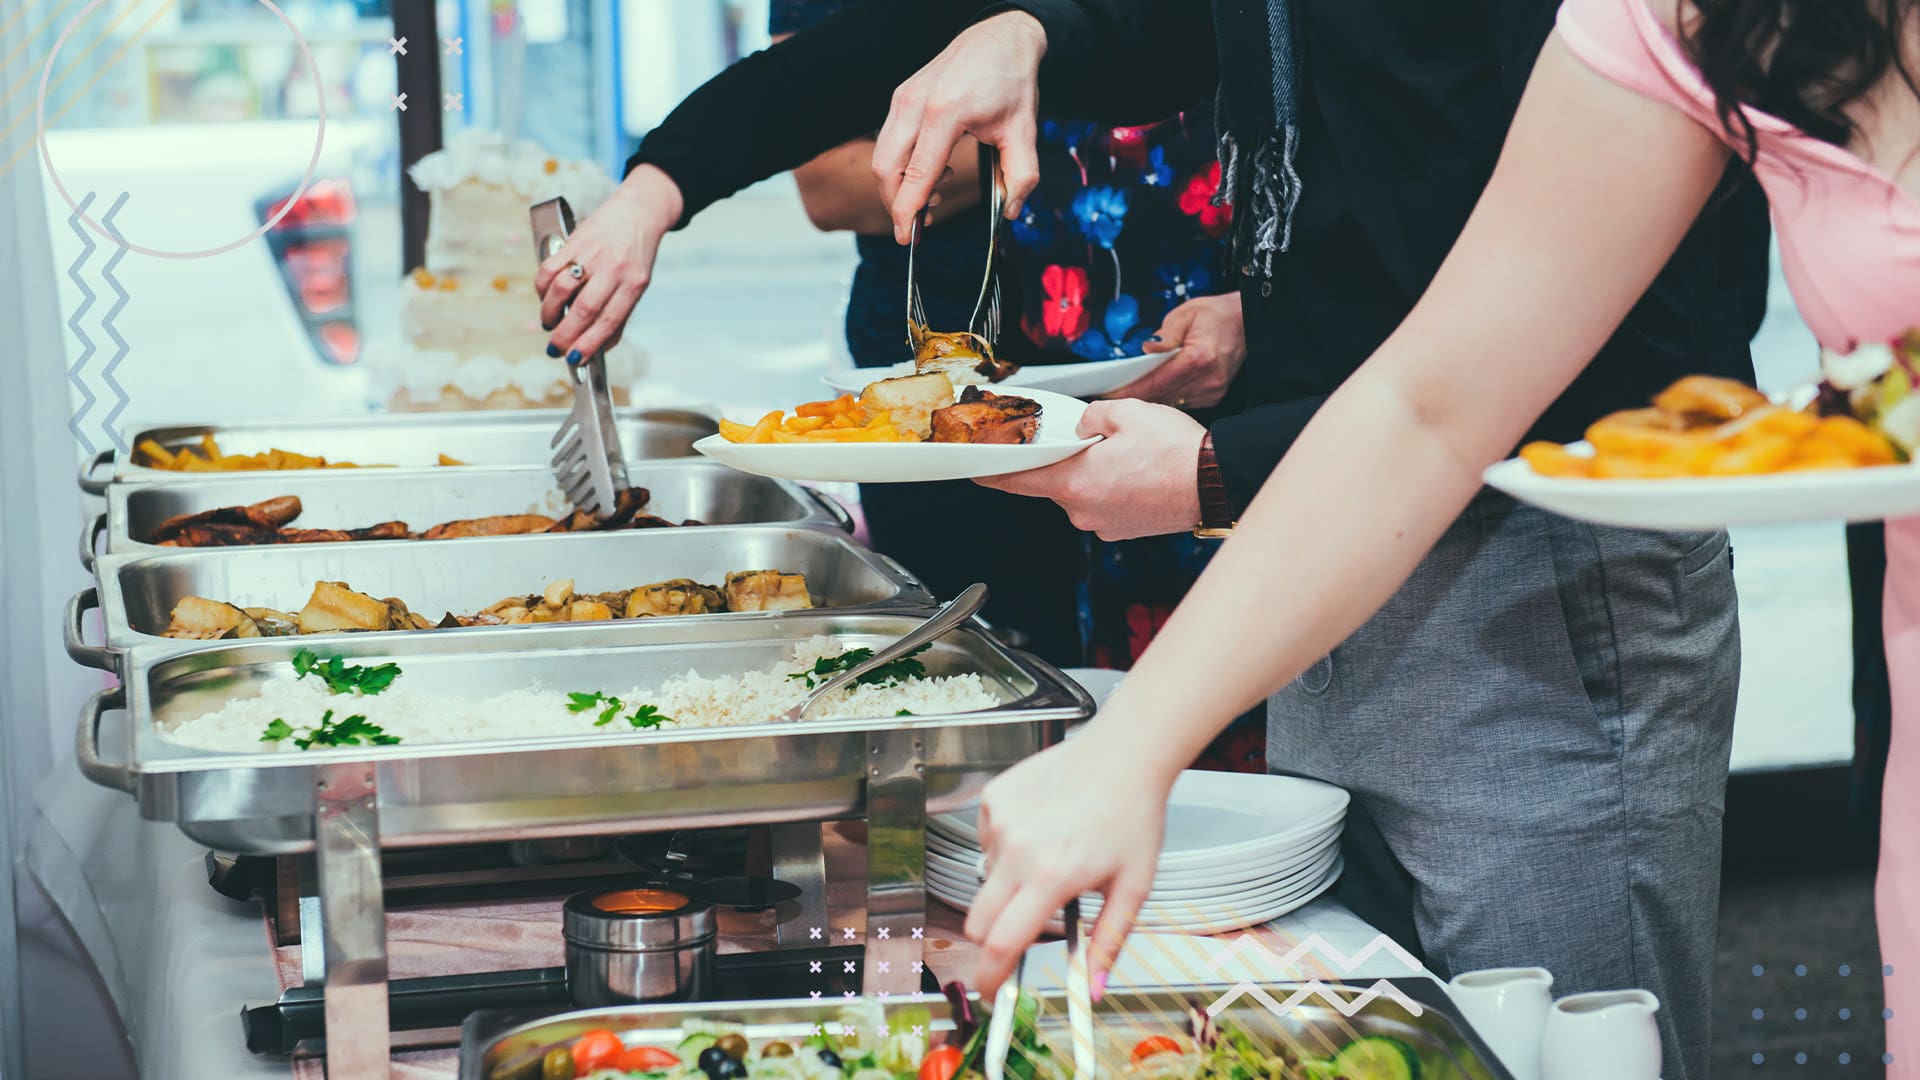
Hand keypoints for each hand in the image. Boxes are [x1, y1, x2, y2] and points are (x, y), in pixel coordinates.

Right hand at [535, 164, 684, 362]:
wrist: (638, 212)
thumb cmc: (636, 256)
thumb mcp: (637, 285)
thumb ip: (619, 315)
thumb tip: (598, 348)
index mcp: (634, 283)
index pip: (610, 320)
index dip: (590, 343)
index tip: (575, 359)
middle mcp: (614, 268)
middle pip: (584, 308)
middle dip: (566, 334)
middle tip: (555, 348)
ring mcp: (592, 253)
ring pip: (562, 288)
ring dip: (550, 312)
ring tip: (549, 323)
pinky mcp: (574, 241)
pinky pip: (549, 268)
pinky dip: (542, 289)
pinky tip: (546, 298)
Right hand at [872, 11, 1046, 242]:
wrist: (998, 38)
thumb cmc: (1010, 81)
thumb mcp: (1024, 131)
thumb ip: (1022, 176)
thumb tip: (1010, 212)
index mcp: (946, 113)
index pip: (917, 174)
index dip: (907, 211)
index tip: (906, 237)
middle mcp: (916, 104)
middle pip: (886, 168)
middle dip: (896, 203)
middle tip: (921, 222)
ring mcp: (903, 98)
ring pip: (882, 156)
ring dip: (899, 185)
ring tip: (934, 195)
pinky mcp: (900, 97)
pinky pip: (889, 141)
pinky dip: (901, 165)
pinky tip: (932, 170)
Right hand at [966, 728, 1171, 997]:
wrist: (1124, 754)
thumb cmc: (1134, 816)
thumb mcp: (1133, 886)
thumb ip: (1108, 942)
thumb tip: (1091, 990)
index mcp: (1053, 877)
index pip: (1001, 943)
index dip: (989, 976)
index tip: (989, 991)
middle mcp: (1018, 849)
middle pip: (977, 921)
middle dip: (992, 938)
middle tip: (1019, 933)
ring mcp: (1001, 820)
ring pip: (986, 879)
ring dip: (1008, 886)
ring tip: (1051, 858)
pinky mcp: (993, 798)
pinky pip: (987, 842)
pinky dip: (1007, 848)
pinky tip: (1041, 829)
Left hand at [978, 400, 1205, 539]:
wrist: (1214, 483)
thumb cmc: (1175, 452)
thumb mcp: (1126, 412)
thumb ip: (1091, 416)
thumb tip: (1084, 425)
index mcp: (1074, 482)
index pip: (1017, 480)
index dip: (992, 473)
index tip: (975, 470)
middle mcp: (1082, 511)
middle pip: (1055, 482)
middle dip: (1067, 461)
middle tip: (1092, 440)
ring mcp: (1103, 525)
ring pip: (1082, 492)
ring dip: (1093, 474)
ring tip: (1126, 456)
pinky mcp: (1123, 531)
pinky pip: (1104, 504)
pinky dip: (1112, 488)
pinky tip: (1136, 472)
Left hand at [1110, 293, 1246, 409]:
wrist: (1246, 322)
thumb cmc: (1217, 315)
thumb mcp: (1186, 313)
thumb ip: (1164, 334)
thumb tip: (1146, 350)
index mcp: (1200, 358)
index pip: (1157, 381)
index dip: (1131, 390)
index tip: (1111, 394)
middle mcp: (1208, 379)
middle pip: (1162, 396)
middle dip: (1134, 397)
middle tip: (1109, 393)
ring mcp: (1212, 391)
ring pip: (1170, 402)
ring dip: (1149, 399)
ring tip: (1127, 392)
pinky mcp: (1213, 396)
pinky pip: (1182, 401)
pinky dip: (1166, 397)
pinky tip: (1153, 390)